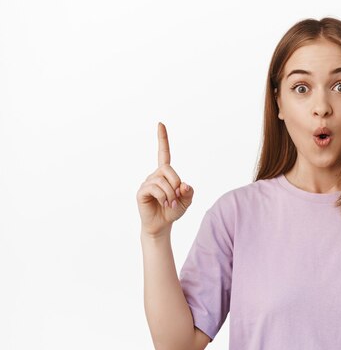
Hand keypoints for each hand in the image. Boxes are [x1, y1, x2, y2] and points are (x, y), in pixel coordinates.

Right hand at [136, 122, 193, 236]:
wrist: (161, 225)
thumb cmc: (173, 211)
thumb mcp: (186, 201)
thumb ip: (189, 191)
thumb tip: (183, 184)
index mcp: (165, 174)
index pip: (164, 153)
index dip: (162, 139)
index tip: (160, 124)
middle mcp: (155, 175)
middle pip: (168, 169)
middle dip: (176, 183)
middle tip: (177, 197)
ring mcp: (147, 182)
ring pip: (162, 181)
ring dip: (171, 194)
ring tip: (170, 204)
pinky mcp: (141, 192)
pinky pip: (155, 189)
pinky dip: (164, 197)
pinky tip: (164, 204)